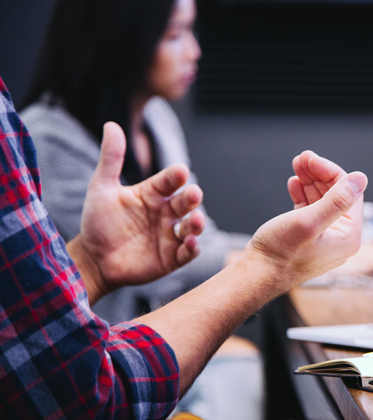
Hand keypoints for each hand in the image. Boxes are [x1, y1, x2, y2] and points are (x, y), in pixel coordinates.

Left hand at [68, 122, 204, 303]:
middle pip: (185, 202)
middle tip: (193, 194)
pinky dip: (192, 248)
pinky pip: (188, 252)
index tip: (180, 171)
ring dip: (197, 223)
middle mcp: (166, 212)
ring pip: (192, 226)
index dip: (175, 176)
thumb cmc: (98, 222)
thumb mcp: (101, 188)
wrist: (92, 259)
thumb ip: (111, 158)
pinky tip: (190, 243)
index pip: (169, 181)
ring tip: (196, 220)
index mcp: (153, 193)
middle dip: (192, 198)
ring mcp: (170, 235)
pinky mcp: (172, 258)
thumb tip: (111, 124)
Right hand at [245, 151, 367, 287]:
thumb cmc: (280, 254)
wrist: (257, 275)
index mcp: (348, 236)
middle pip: (336, 195)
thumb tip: (361, 179)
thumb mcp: (309, 221)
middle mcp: (340, 238)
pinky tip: (294, 184)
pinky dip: (303, 195)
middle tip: (302, 158)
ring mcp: (324, 239)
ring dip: (310, 181)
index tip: (311, 159)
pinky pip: (311, 211)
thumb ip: (337, 200)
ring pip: (322, 201)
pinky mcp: (309, 238)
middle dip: (319, 174)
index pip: (349, 193)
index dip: (330, 172)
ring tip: (296, 166)